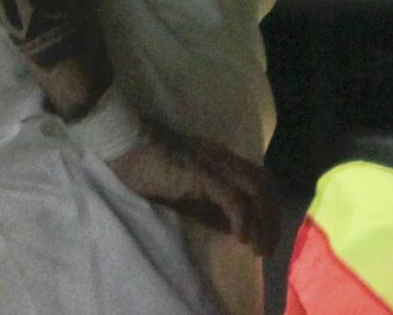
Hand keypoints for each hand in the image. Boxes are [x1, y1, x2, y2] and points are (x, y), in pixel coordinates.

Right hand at [105, 119, 281, 256]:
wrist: (120, 141)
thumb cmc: (144, 163)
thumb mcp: (181, 189)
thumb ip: (206, 205)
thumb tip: (230, 228)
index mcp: (219, 158)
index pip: (259, 180)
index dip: (268, 209)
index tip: (264, 236)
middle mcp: (223, 157)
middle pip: (264, 186)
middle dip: (272, 220)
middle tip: (266, 250)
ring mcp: (214, 162)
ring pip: (257, 192)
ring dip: (263, 224)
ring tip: (257, 249)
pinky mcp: (202, 172)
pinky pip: (234, 199)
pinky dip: (243, 221)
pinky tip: (239, 237)